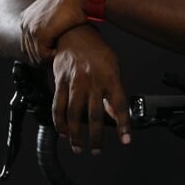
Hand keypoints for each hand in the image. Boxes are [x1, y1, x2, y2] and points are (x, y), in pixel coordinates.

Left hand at [20, 0, 87, 63]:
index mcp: (27, 17)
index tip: (53, 53)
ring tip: (62, 54)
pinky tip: (63, 50)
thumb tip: (53, 34)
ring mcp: (31, 28)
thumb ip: (49, 22)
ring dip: (50, 57)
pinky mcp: (40, 33)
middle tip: (58, 56)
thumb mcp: (55, 12)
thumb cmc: (73, 1)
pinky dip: (54, 56)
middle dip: (44, 56)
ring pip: (36, 54)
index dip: (41, 51)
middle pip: (30, 50)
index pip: (28, 42)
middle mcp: (25, 22)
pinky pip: (44, 54)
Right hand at [49, 26, 130, 153]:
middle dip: (96, 137)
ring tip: (79, 147)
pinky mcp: (60, 82)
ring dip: (76, 135)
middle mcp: (93, 81)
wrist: (74, 34)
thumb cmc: (97, 51)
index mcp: (111, 77)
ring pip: (75, 114)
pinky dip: (60, 122)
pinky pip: (58, 106)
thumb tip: (114, 114)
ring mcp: (75, 82)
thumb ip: (114, 92)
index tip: (126, 139)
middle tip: (97, 150)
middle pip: (95, 115)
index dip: (124, 124)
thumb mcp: (114, 68)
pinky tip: (63, 132)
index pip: (120, 105)